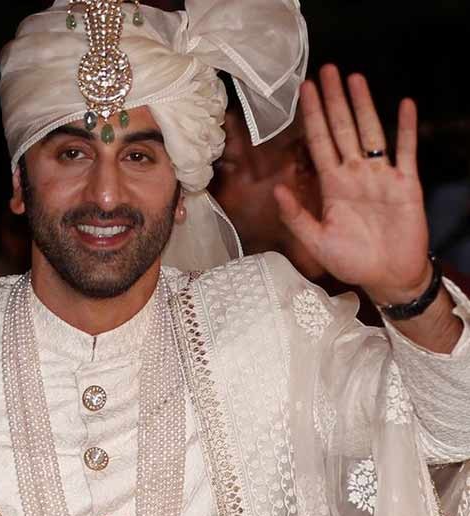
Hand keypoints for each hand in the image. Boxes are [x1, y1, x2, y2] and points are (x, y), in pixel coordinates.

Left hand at [274, 64, 429, 304]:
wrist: (387, 277)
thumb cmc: (352, 260)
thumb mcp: (316, 241)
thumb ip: (296, 216)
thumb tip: (276, 188)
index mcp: (332, 185)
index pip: (318, 142)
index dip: (311, 117)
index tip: (304, 91)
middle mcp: (355, 174)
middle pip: (342, 128)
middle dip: (333, 100)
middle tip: (326, 71)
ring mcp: (380, 176)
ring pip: (370, 132)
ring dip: (363, 105)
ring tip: (354, 78)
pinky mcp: (405, 184)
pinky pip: (406, 151)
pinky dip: (406, 129)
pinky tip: (404, 105)